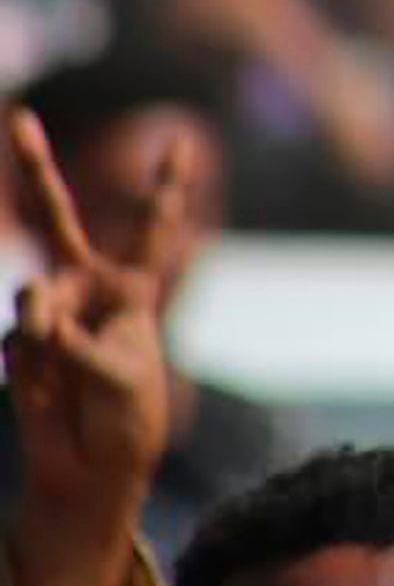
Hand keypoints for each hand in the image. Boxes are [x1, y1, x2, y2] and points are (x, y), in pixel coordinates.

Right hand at [5, 108, 187, 516]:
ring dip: (49, 331)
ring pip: (35, 296)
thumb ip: (75, 338)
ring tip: (66, 371)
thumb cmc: (125, 420)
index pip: (157, 229)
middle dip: (38, 167)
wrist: (90, 468)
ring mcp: (50, 311)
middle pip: (59, 219)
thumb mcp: (123, 376)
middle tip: (20, 117)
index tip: (182, 141)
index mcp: (136, 289)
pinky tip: (49, 393)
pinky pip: (23, 341)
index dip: (166, 187)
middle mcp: (88, 288)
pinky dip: (35, 367)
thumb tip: (31, 312)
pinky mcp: (22, 342)